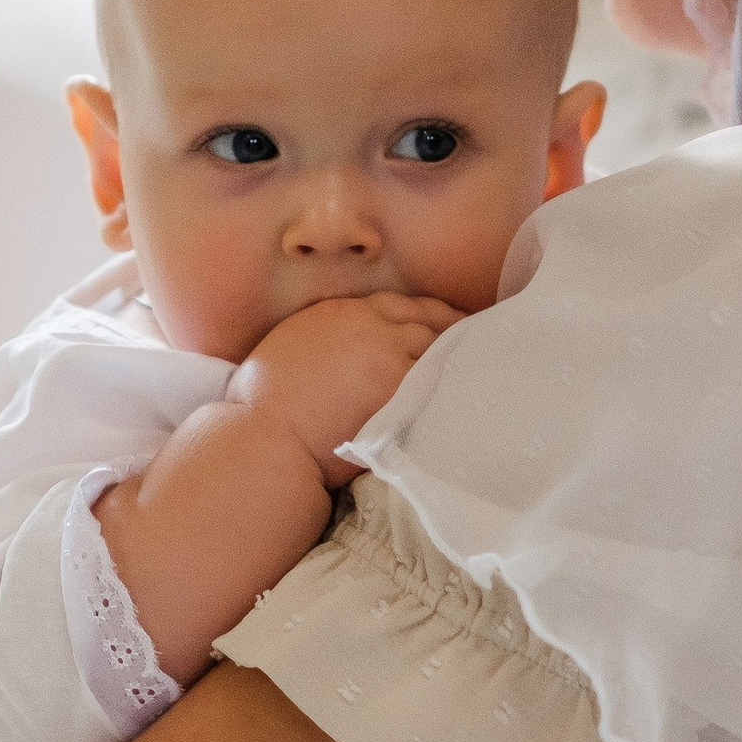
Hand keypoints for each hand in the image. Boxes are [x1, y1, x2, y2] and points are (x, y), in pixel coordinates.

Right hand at [233, 291, 463, 486]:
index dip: (427, 313)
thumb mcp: (292, 348)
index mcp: (340, 312)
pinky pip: (438, 380)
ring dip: (458, 356)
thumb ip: (328, 338)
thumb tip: (352, 353)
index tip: (444, 322)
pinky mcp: (399, 389)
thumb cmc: (262, 406)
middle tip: (478, 340)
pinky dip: (455, 382)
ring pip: (437, 347)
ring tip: (479, 367)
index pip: (398, 304)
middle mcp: (369, 325)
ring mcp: (387, 355)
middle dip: (453, 329)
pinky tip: (470, 389)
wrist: (265, 437)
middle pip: (426, 320)